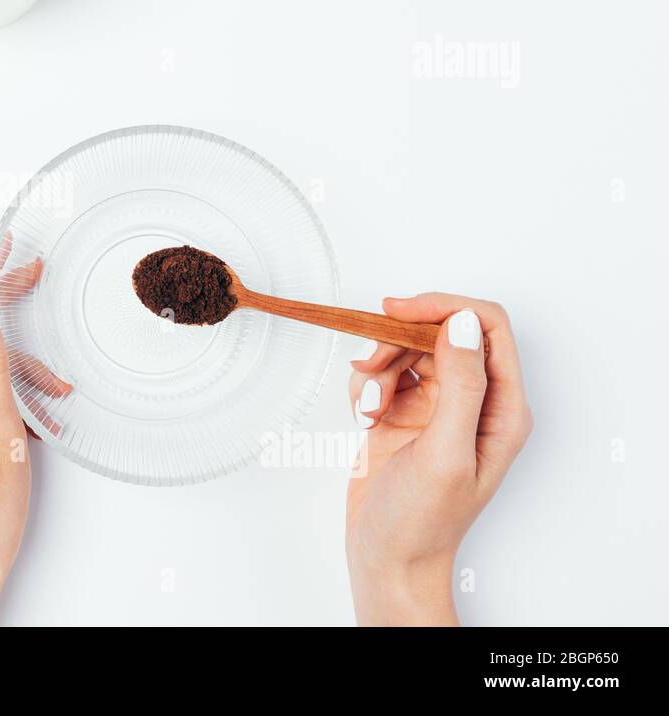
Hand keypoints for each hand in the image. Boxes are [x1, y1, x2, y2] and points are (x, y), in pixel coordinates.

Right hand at [345, 294, 532, 624]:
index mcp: (503, 408)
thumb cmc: (423, 521)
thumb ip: (460, 384)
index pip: (487, 328)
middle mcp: (475, 401)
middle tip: (370, 363)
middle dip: (399, 340)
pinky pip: (385, 374)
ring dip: (379, 367)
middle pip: (441, 332)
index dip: (445, 308)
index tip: (398, 310)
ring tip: (367, 405)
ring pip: (408, 350)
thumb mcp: (445, 452)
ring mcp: (439, 406)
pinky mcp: (405, 413)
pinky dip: (367, 385)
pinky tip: (364, 416)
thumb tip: (463, 324)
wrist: (388, 559)